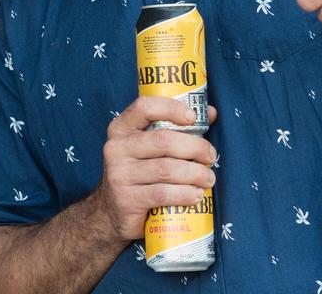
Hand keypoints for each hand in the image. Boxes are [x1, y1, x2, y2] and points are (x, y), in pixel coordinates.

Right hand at [94, 97, 217, 241]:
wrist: (110, 214)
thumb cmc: (138, 175)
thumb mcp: (148, 149)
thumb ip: (176, 129)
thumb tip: (211, 112)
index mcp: (121, 129)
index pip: (144, 107)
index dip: (171, 108)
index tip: (193, 117)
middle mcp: (116, 148)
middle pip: (163, 140)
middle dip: (195, 147)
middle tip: (210, 156)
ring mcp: (119, 174)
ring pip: (166, 169)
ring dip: (195, 173)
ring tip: (208, 179)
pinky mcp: (126, 199)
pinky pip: (163, 193)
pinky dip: (185, 194)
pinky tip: (196, 195)